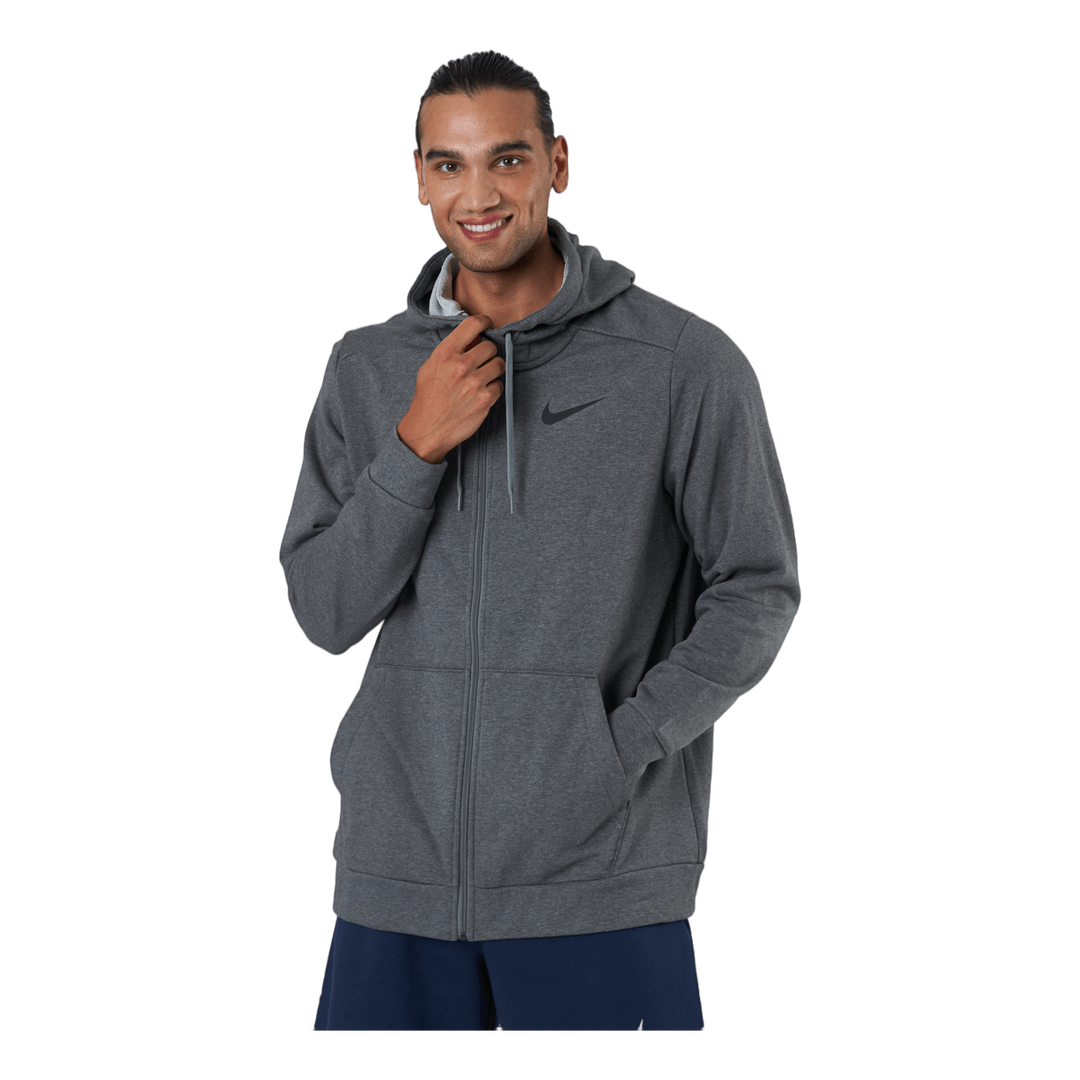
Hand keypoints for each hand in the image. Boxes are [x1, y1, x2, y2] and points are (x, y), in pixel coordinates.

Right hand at [397, 314, 504, 463]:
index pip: (473, 324)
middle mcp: (461, 365)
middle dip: (488, 353)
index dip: (484, 322)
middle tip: (481, 362)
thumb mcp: (431, 366)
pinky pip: (500, 385)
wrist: (427, 429)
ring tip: (481, 379)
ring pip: (499, 364)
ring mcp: (475, 383)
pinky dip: (493, 389)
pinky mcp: (485, 399)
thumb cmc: (428, 397)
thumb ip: (451, 351)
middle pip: (490, 346)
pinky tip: (481, 394)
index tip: (487, 325)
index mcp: (445, 353)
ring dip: (493, 370)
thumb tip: (474, 339)